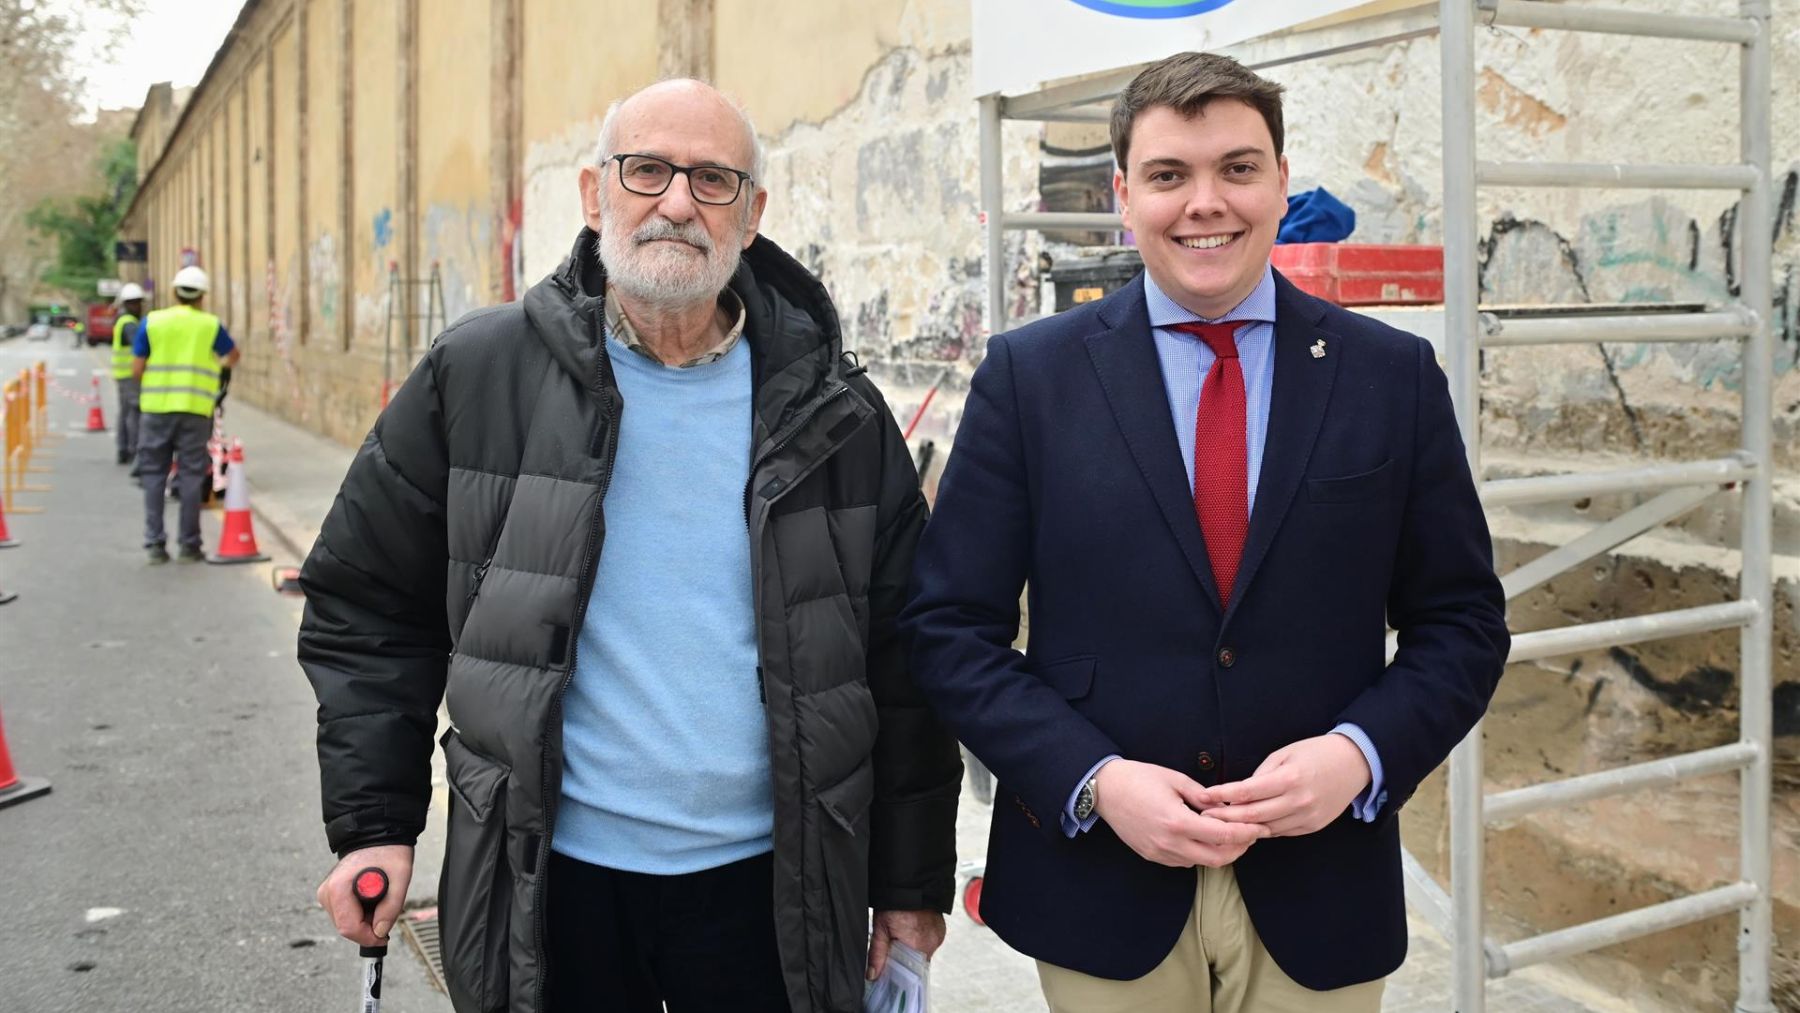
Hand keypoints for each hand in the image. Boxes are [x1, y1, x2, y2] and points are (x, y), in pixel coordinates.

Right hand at [317, 844, 413, 946]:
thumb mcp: (400, 878)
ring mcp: (327, 893)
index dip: (368, 937)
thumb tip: (380, 931)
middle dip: (368, 928)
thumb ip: (391, 908)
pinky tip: (371, 900)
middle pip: (346, 928)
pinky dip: (360, 914)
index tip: (384, 936)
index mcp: (339, 888)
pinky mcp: (331, 894)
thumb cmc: (388, 852)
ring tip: (380, 901)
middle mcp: (327, 891)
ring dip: (365, 921)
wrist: (378, 835)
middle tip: (386, 912)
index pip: (348, 928)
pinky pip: (345, 914)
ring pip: (345, 923)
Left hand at [867, 909, 945, 979]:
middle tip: (894, 941)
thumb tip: (872, 974)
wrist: (910, 883)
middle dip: (905, 956)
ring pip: (923, 951)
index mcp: (918, 945)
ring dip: (913, 947)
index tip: (890, 963)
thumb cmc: (895, 903)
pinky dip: (921, 939)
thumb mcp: (881, 929)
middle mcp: (931, 942)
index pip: (909, 970)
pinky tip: (912, 929)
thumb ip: (877, 954)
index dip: (899, 968)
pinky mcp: (941, 929)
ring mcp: (938, 935)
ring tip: (903, 933)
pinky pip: (930, 942)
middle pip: (916, 961)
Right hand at [1094, 759, 1266, 867]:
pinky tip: (1202, 837)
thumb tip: (1225, 804)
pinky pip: (1184, 861)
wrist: (1104, 789)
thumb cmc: (1138, 778)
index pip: (1223, 836)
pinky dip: (1199, 853)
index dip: (1246, 834)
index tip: (1260, 828)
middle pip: (1217, 859)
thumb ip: (1203, 795)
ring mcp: (1160, 852)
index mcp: (1178, 822)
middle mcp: (1170, 843)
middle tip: (1249, 836)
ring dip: (1218, 852)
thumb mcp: (1175, 779)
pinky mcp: (1152, 855)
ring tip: (1228, 835)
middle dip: (1238, 849)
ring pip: (1201, 862)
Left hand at [1198, 733, 1371, 836]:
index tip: (1204, 796)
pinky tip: (1247, 827)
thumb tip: (1240, 791)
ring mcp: (1307, 817)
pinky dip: (1263, 829)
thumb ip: (1262, 774)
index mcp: (1290, 779)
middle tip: (1204, 816)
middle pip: (1253, 815)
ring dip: (1241, 827)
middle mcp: (1299, 801)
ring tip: (1219, 824)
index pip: (1247, 792)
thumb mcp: (1285, 754)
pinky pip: (1281, 832)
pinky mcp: (1312, 826)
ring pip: (1266, 828)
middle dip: (1225, 817)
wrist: (1354, 764)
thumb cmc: (1316, 753)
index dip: (1222, 795)